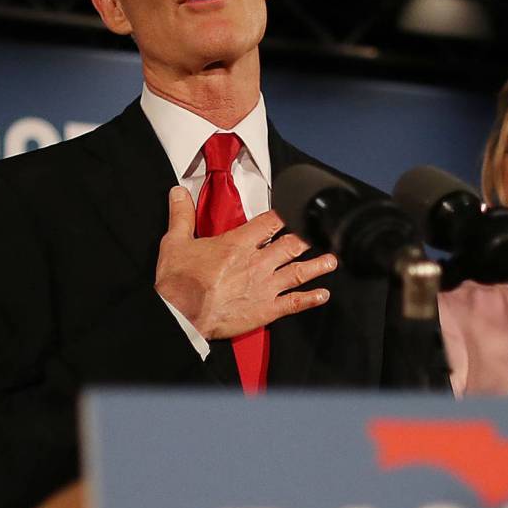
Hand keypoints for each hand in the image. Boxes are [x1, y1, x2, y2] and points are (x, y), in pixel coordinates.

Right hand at [154, 186, 336, 339]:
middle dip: (307, 238)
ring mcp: (265, 286)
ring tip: (332, 260)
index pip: (270, 222)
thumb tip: (177, 192)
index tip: (295, 210)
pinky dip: (311, 299)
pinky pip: (294, 303)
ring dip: (318, 265)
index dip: (285, 214)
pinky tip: (323, 295)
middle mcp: (257, 262)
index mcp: (238, 244)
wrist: (182, 315)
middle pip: (292, 244)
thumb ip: (180, 215)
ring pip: (299, 272)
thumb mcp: (174, 242)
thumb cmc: (179, 282)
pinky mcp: (266, 309)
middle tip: (319, 233)